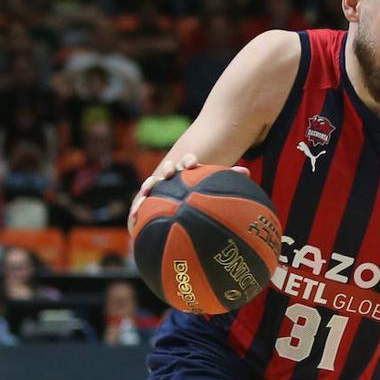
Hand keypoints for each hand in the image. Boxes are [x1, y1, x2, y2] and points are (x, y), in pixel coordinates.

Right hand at [127, 153, 249, 231]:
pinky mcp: (147, 202)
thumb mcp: (215, 186)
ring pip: (152, 186)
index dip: (188, 162)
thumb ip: (229, 177)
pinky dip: (137, 209)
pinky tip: (134, 217)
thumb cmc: (204, 193)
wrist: (186, 205)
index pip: (187, 163)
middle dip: (167, 170)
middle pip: (167, 171)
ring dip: (149, 187)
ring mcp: (158, 189)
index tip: (193, 163)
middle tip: (169, 173)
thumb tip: (245, 172)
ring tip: (146, 192)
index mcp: (187, 171)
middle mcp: (171, 177)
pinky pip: (141, 205)